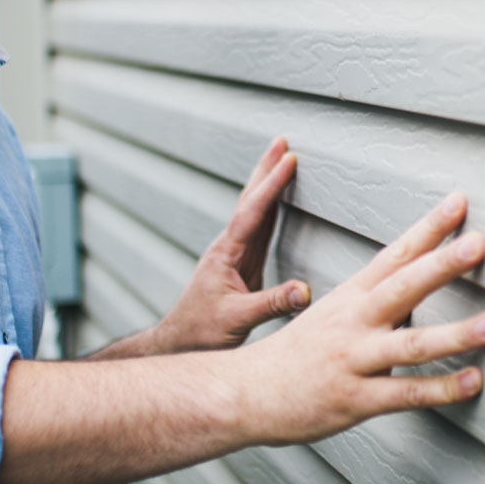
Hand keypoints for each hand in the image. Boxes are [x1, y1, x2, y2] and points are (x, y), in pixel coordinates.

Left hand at [148, 138, 309, 354]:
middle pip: (250, 200)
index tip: (289, 160)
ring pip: (254, 211)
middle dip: (265, 170)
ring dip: (268, 184)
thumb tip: (305, 291)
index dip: (272, 185)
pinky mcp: (241, 265)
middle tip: (281, 141)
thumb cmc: (200, 332)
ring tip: (281, 159)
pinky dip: (271, 208)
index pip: (253, 212)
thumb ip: (271, 304)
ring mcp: (234, 255)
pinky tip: (277, 201)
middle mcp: (229, 247)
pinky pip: (260, 228)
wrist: (179, 342)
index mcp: (226, 254)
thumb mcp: (237, 320)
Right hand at [224, 191, 484, 445]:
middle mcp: (354, 322)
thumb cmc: (299, 352)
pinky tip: (473, 381)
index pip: (396, 254)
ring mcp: (354, 360)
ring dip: (455, 333)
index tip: (460, 201)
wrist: (245, 392)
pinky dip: (441, 389)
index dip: (429, 227)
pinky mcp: (355, 399)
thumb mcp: (335, 311)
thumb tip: (425, 281)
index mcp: (352, 295)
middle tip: (479, 243)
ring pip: (410, 345)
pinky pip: (404, 394)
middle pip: (403, 287)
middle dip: (443, 264)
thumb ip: (381, 297)